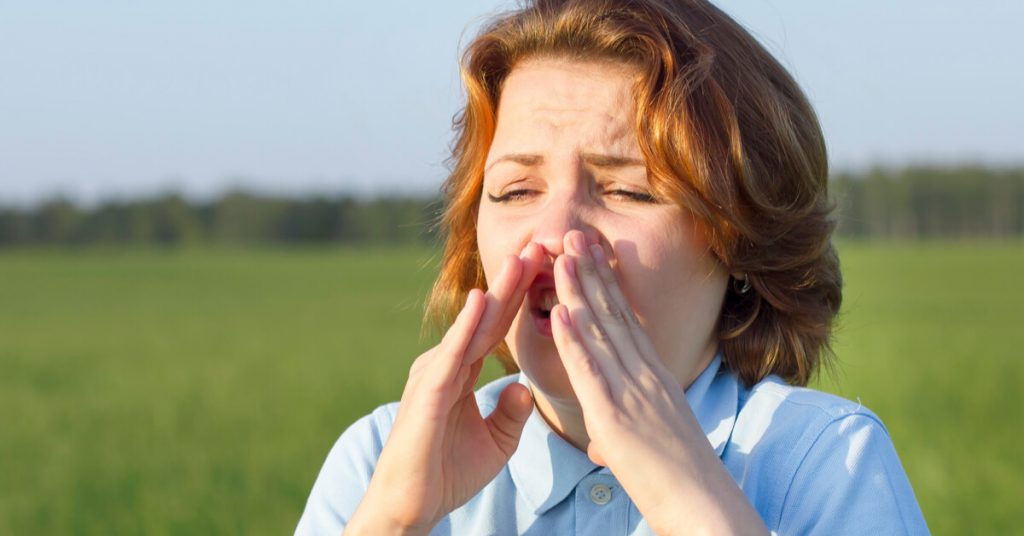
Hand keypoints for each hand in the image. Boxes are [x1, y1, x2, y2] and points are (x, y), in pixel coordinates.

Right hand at [346, 243, 542, 534]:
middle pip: (487, 317)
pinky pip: (453, 354)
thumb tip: (526, 389)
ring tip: (521, 259)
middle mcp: (447, 365)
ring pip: (472, 327)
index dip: (521, 298)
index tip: (546, 268)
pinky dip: (467, 326)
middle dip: (514, 282)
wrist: (411, 506)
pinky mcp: (429, 392)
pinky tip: (482, 300)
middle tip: (540, 245)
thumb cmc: (446, 474)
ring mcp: (435, 375)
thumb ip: (511, 414)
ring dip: (497, 293)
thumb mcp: (496, 443)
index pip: (497, 327)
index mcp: (462, 372)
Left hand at [549, 230, 766, 535]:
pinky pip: (590, 371)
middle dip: (591, 272)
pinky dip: (573, 340)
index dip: (608, 284)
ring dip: (577, 291)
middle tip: (574, 235)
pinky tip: (558, 313)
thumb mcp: (651, 443)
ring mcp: (632, 392)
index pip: (628, 320)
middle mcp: (645, 375)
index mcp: (655, 376)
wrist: (702, 504)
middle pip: (614, 314)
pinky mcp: (615, 417)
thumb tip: (600, 441)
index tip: (594, 253)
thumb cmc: (678, 479)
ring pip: (600, 332)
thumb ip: (622, 432)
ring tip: (561, 256)